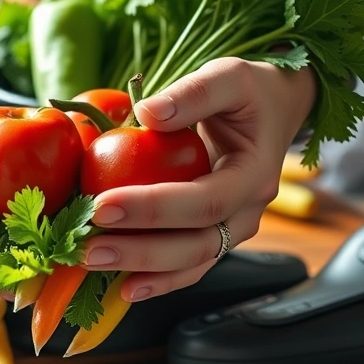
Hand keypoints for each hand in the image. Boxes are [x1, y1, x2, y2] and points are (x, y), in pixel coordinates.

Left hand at [80, 58, 316, 301]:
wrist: (275, 110)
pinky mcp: (215, 233)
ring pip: (192, 262)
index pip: (204, 201)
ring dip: (143, 271)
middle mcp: (247, 210)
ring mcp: (232, 227)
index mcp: (254, 174)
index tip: (103, 204)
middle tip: (88, 249)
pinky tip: (121, 287)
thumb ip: (193, 92)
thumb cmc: (250, 92)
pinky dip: (157, 279)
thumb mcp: (229, 76)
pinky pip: (188, 265)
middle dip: (140, 251)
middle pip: (197, 244)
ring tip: (92, 264)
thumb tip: (148, 113)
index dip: (154, 208)